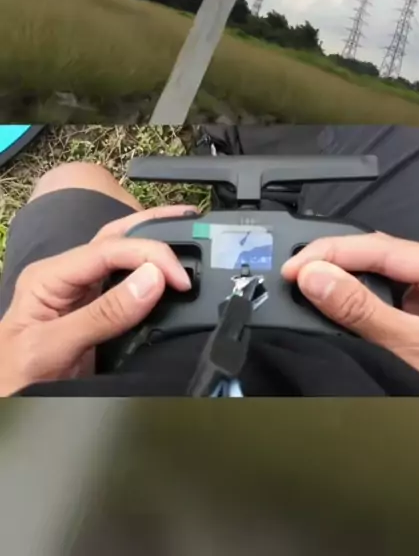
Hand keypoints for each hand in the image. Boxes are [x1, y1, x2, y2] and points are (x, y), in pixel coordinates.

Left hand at [0, 205, 195, 395]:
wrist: (4, 407)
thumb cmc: (12, 378)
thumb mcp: (51, 348)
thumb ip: (103, 314)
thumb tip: (152, 279)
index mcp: (49, 275)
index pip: (108, 248)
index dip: (149, 255)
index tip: (179, 279)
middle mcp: (66, 277)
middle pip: (115, 237)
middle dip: (154, 224)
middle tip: (192, 218)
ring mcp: (80, 293)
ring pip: (122, 255)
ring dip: (154, 242)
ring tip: (187, 230)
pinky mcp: (93, 313)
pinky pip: (126, 284)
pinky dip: (151, 273)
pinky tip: (168, 269)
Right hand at [282, 232, 418, 396]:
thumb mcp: (413, 349)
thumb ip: (361, 310)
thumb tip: (315, 276)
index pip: (381, 246)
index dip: (331, 253)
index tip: (294, 268)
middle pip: (382, 255)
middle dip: (337, 264)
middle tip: (296, 277)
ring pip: (386, 275)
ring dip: (349, 282)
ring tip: (312, 289)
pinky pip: (395, 295)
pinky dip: (366, 301)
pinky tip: (342, 306)